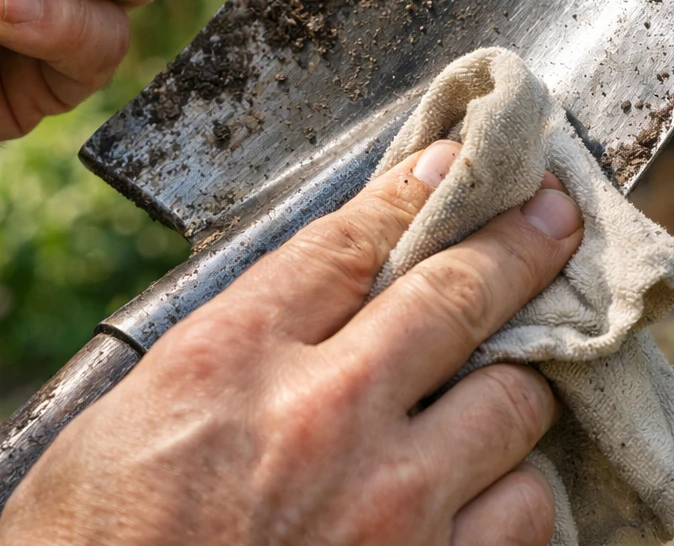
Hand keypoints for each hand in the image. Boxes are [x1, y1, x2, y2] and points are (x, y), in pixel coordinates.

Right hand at [0, 141, 584, 545]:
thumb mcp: (121, 417)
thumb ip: (225, 344)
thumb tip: (315, 286)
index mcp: (230, 360)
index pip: (350, 240)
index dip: (415, 190)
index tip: (458, 163)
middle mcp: (323, 418)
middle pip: (458, 296)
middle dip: (519, 245)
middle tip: (552, 219)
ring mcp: (389, 508)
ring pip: (514, 407)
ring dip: (514, 392)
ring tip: (500, 393)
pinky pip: (524, 516)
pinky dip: (518, 491)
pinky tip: (497, 485)